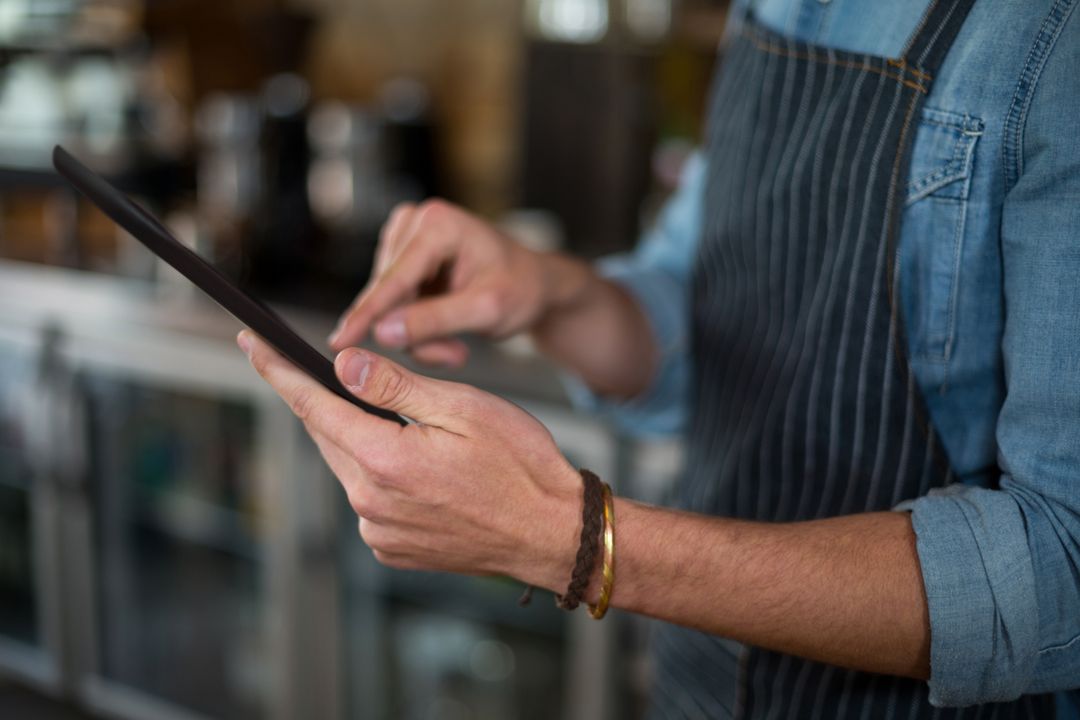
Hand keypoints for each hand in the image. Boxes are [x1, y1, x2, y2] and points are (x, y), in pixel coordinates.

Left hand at [238, 329, 582, 587]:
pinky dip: (378, 472)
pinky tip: (416, 463)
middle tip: (338, 371)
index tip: (250, 342)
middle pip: (327, 435)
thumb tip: (341, 365)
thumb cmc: (520, 464)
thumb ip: (394, 386)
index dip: (277, 370)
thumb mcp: (462, 407)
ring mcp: (379, 532)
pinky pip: (368, 498)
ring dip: (359, 437)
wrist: (552, 532)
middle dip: (325, 400)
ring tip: (406, 423)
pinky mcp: (393, 549)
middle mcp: (371, 504)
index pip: (313, 405)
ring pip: (348, 465)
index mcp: (385, 461)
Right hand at [328, 199, 552, 366]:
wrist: (534, 283)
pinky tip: (444, 332)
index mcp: (439, 224)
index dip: (367, 315)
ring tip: (454, 344)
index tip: (339, 343)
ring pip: (388, 305)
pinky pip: (393, 305)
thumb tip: (382, 332)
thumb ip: (435, 321)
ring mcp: (405, 238)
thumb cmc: (521, 289)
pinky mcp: (401, 257)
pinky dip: (415, 327)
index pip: (395, 279)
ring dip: (418, 335)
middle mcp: (415, 222)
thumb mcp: (487, 310)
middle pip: (389, 294)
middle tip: (452, 356)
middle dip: (415, 333)